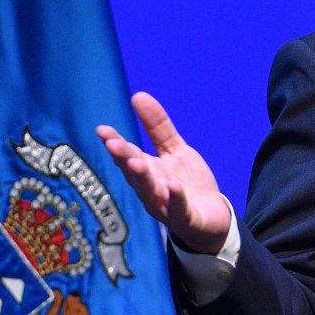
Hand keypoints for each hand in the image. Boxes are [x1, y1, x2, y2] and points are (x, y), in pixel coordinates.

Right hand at [96, 92, 232, 254]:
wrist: (212, 217)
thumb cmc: (186, 184)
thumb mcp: (174, 151)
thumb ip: (157, 127)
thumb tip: (137, 95)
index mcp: (146, 171)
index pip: (127, 155)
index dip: (115, 143)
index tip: (102, 130)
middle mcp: (150, 189)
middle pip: (134, 174)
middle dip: (124, 159)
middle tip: (115, 144)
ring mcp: (166, 206)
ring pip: (151, 193)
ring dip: (143, 178)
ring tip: (137, 162)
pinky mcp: (186, 219)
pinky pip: (178, 210)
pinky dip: (175, 199)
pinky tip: (173, 187)